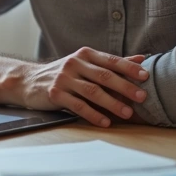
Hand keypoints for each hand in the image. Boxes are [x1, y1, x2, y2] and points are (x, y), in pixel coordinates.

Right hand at [18, 48, 148, 126]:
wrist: (29, 80)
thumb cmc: (64, 74)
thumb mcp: (86, 64)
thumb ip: (112, 63)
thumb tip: (142, 58)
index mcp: (85, 54)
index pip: (111, 60)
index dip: (129, 68)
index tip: (146, 76)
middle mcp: (74, 63)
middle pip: (104, 75)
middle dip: (125, 87)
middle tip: (142, 97)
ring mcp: (64, 78)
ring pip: (92, 91)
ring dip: (112, 103)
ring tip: (128, 113)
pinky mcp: (55, 93)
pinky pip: (78, 106)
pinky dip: (94, 114)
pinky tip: (106, 121)